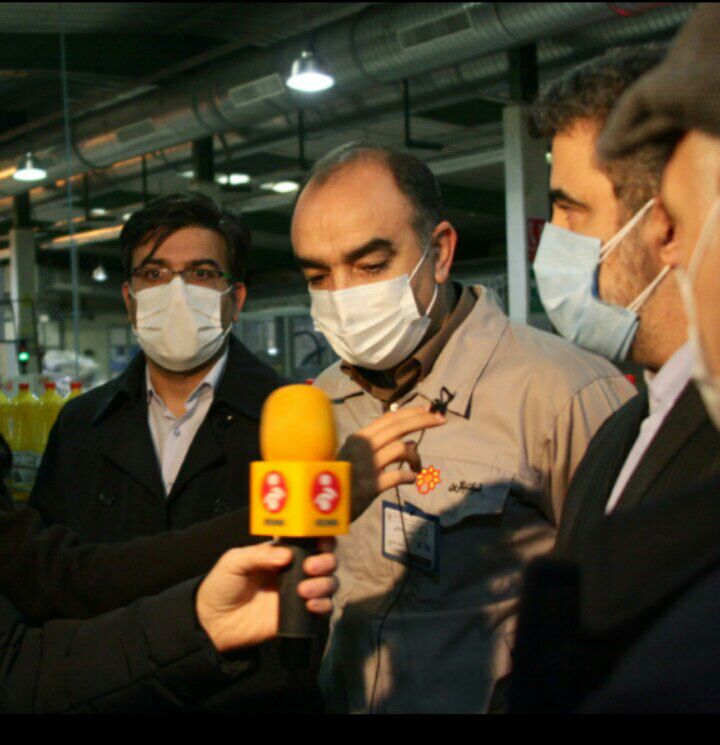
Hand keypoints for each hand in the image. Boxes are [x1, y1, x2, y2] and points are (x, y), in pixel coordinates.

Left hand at [196, 538, 337, 653]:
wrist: (214, 622)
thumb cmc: (223, 585)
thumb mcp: (234, 561)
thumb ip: (258, 554)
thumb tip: (287, 555)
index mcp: (282, 553)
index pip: (311, 541)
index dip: (323, 538)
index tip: (322, 542)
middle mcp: (296, 571)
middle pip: (326, 560)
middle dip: (325, 561)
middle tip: (310, 568)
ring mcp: (299, 594)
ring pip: (329, 583)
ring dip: (324, 584)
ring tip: (303, 591)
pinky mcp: (300, 616)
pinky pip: (324, 608)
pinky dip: (324, 605)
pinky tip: (311, 606)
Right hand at [339, 404, 445, 518]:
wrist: (318, 504)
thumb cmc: (340, 479)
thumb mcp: (355, 457)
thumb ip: (380, 447)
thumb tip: (410, 441)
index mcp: (359, 437)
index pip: (390, 418)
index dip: (412, 412)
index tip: (430, 409)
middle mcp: (363, 446)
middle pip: (399, 426)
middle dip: (424, 420)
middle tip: (441, 419)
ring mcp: (367, 465)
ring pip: (402, 448)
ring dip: (416, 457)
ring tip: (418, 468)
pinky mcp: (370, 486)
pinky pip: (398, 476)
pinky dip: (410, 476)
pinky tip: (413, 480)